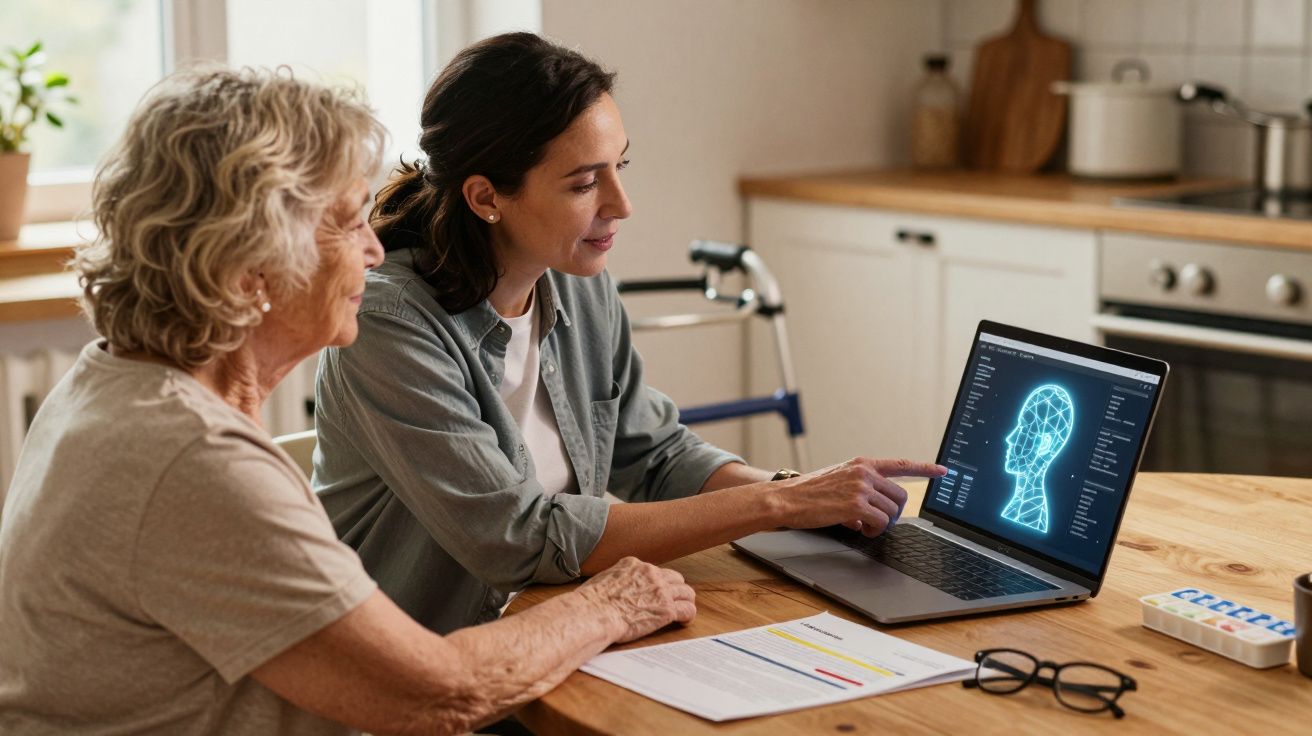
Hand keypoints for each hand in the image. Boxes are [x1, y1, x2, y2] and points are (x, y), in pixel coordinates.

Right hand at [576, 557, 696, 642]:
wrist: (594, 613)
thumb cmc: (590, 602)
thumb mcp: (601, 580)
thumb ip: (614, 580)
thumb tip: (611, 589)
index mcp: (633, 564)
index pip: (653, 570)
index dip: (655, 583)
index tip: (652, 593)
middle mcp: (650, 573)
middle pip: (674, 578)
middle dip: (674, 590)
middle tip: (671, 602)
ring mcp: (661, 591)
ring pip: (686, 592)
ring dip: (684, 601)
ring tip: (681, 611)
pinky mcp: (667, 609)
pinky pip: (688, 609)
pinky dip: (688, 616)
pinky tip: (683, 622)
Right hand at [769, 458, 947, 536]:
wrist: (786, 498)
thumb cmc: (808, 494)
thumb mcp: (837, 482)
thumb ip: (859, 492)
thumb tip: (869, 517)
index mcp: (861, 464)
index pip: (900, 464)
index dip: (925, 468)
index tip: (943, 471)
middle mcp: (864, 472)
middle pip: (900, 496)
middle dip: (894, 512)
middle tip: (878, 522)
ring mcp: (861, 487)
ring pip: (892, 511)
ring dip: (882, 524)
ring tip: (864, 527)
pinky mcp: (856, 504)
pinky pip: (881, 523)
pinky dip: (874, 531)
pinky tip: (860, 530)